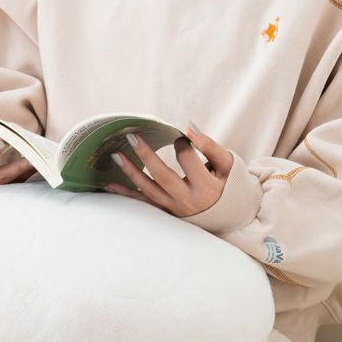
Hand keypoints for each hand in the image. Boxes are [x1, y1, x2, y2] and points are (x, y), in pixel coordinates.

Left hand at [106, 125, 233, 217]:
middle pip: (163, 176)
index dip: (183, 144)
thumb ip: (209, 145)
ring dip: (131, 172)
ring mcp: (175, 209)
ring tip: (116, 155)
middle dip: (146, 155)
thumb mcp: (227, 164)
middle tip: (131, 137)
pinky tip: (109, 184)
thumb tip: (188, 126)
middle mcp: (188, 201)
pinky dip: (126, 194)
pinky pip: (143, 203)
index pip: (188, 159)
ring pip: (149, 190)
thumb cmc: (230, 184)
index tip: (181, 138)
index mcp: (206, 187)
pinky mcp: (167, 213)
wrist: (232, 215)